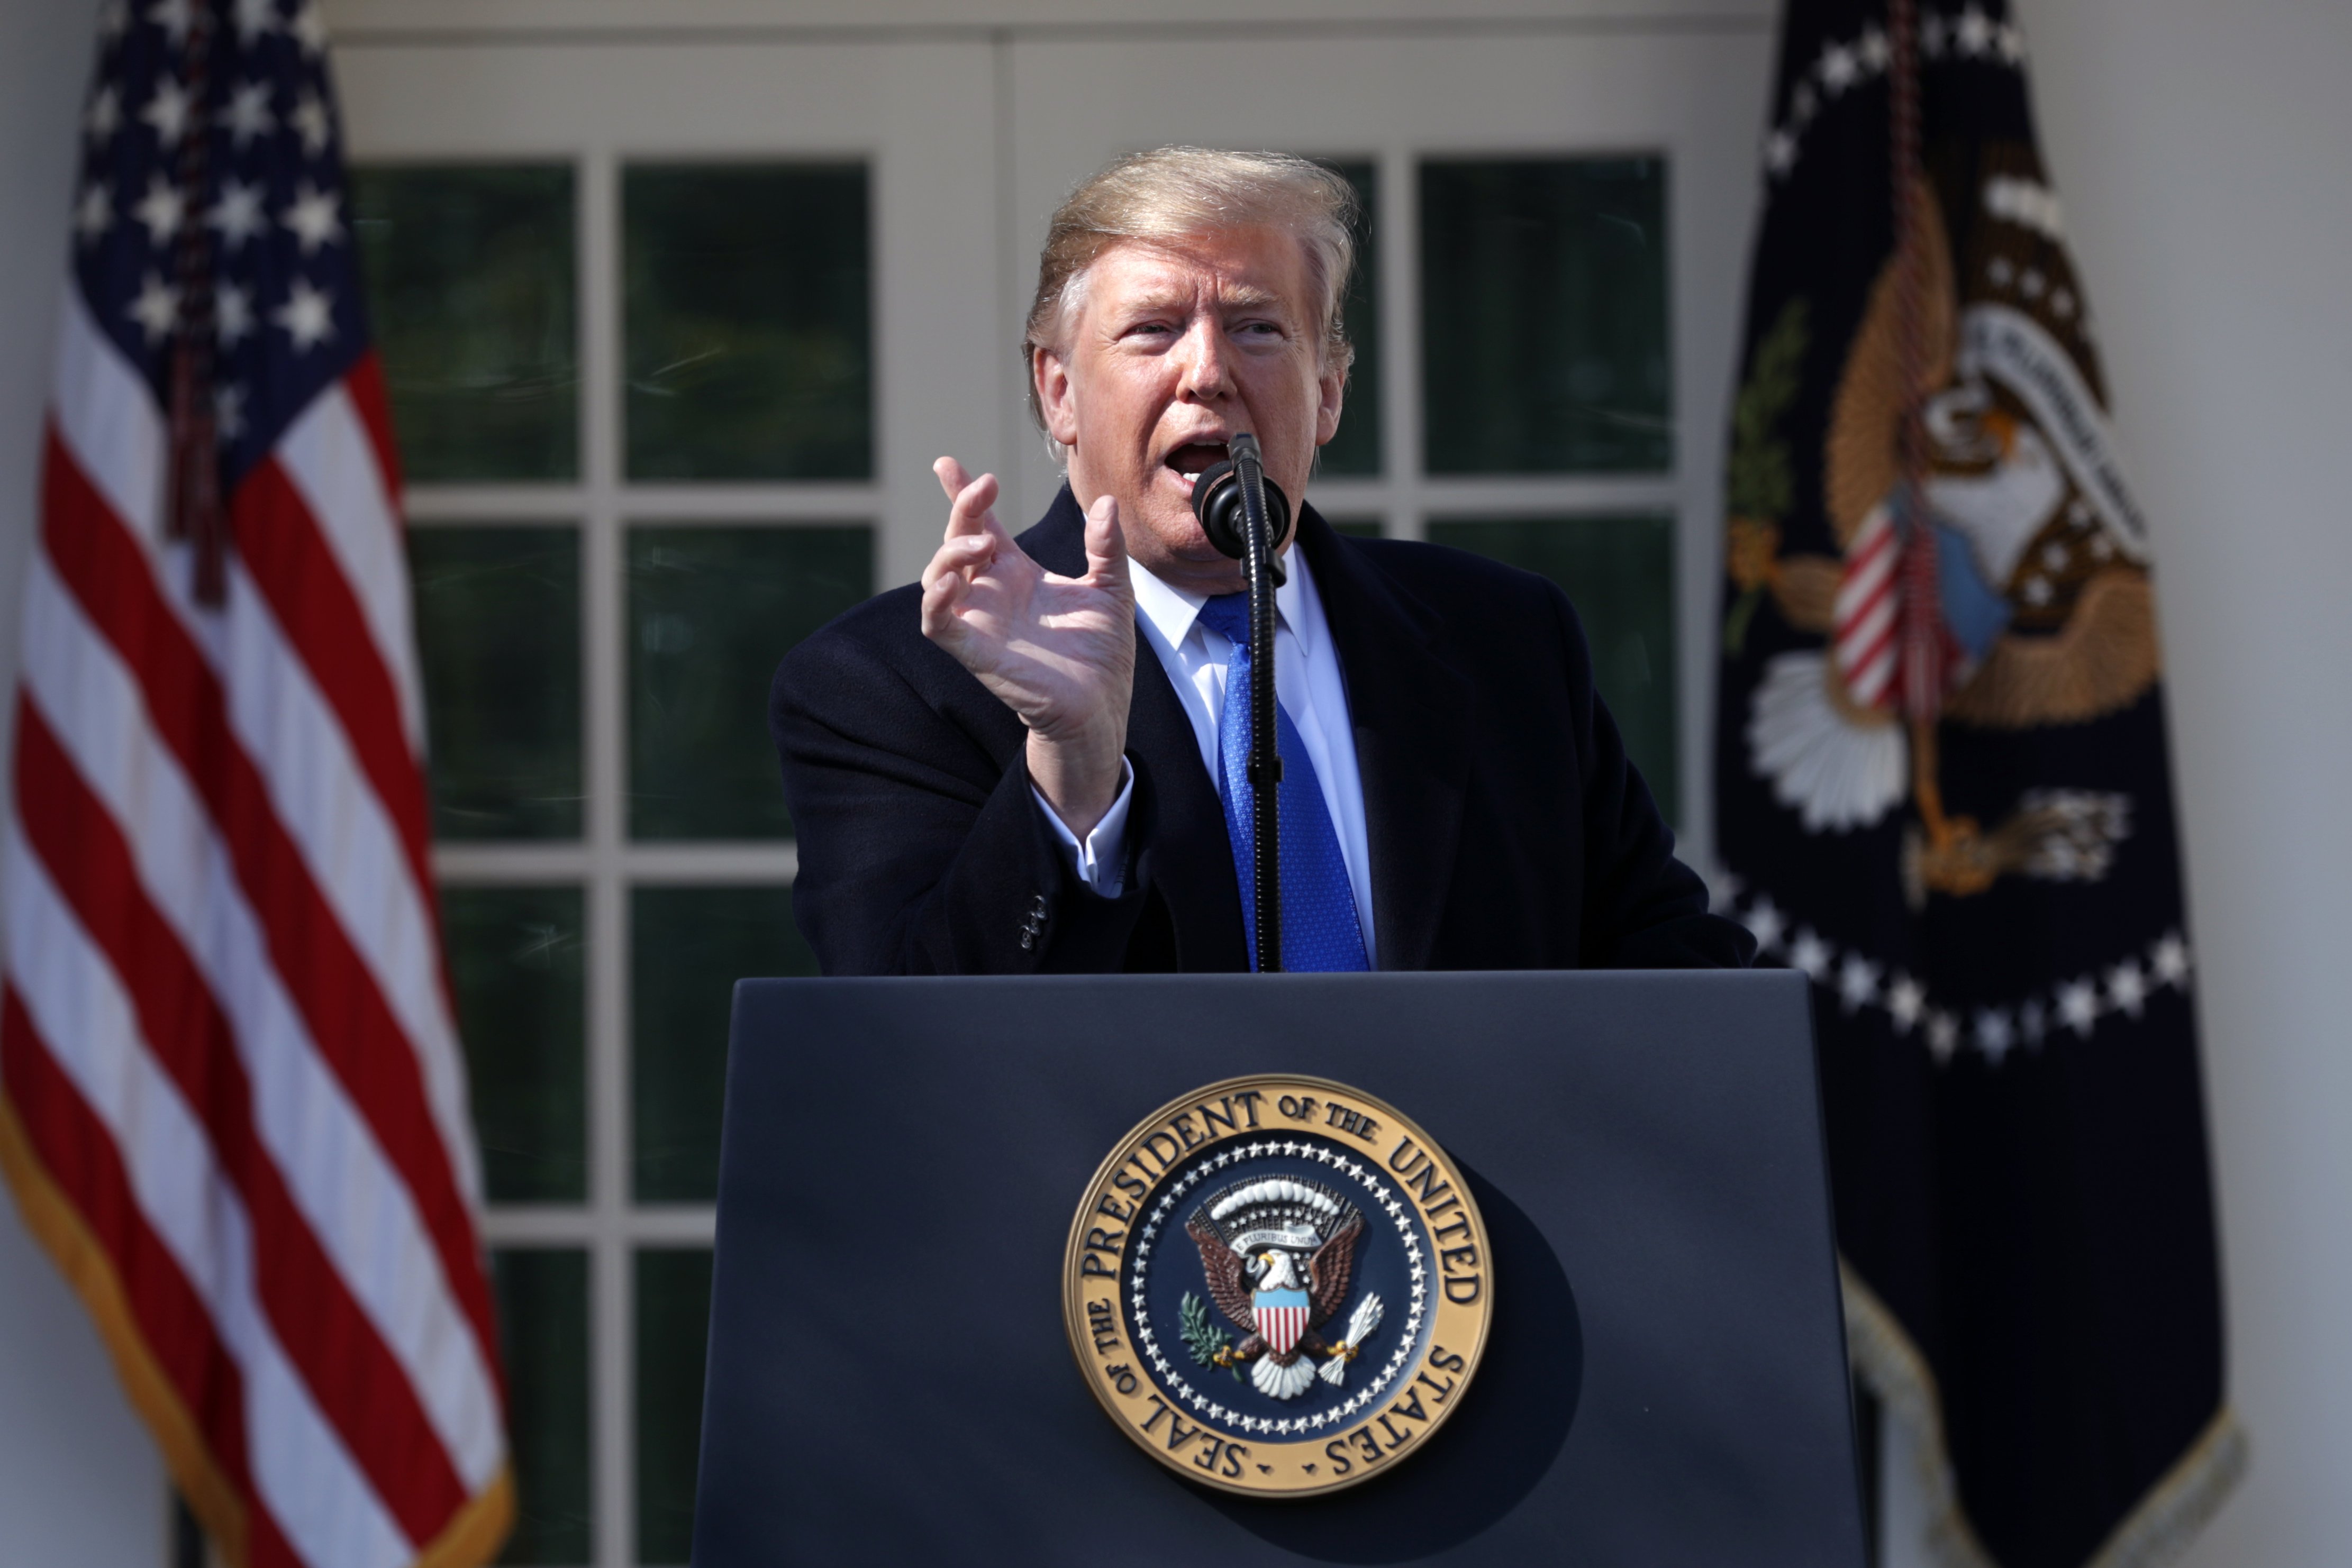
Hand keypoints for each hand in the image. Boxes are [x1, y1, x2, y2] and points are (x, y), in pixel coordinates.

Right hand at [921, 457, 1134, 837]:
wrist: (1102, 705)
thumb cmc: (1102, 653)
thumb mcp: (1113, 589)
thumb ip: (1106, 546)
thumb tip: (1106, 502)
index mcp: (1018, 573)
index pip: (980, 524)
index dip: (962, 493)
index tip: (946, 463)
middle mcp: (992, 592)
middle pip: (958, 539)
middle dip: (961, 507)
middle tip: (981, 486)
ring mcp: (980, 620)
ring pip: (938, 576)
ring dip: (950, 550)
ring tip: (980, 541)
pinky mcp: (974, 650)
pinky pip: (937, 623)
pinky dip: (934, 600)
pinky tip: (949, 581)